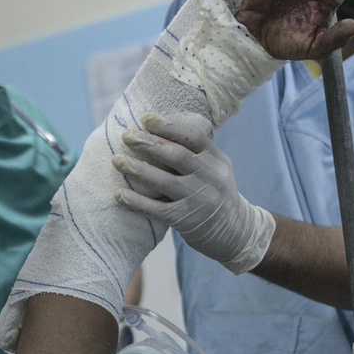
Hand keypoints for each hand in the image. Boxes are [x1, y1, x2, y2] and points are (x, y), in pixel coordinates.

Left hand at [112, 114, 275, 274]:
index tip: (146, 119)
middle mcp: (211, 179)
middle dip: (148, 144)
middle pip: (177, 156)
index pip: (194, 137)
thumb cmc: (215, 194)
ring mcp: (199, 201)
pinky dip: (136, 201)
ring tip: (116, 160)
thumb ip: (195, 152)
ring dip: (137, 169)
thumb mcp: (216, 169)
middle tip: (126, 136)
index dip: (169, 127)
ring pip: (164, 181)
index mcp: (217, 161)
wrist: (236, 233)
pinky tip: (119, 194)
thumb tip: (155, 128)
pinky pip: (156, 209)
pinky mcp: (185, 221)